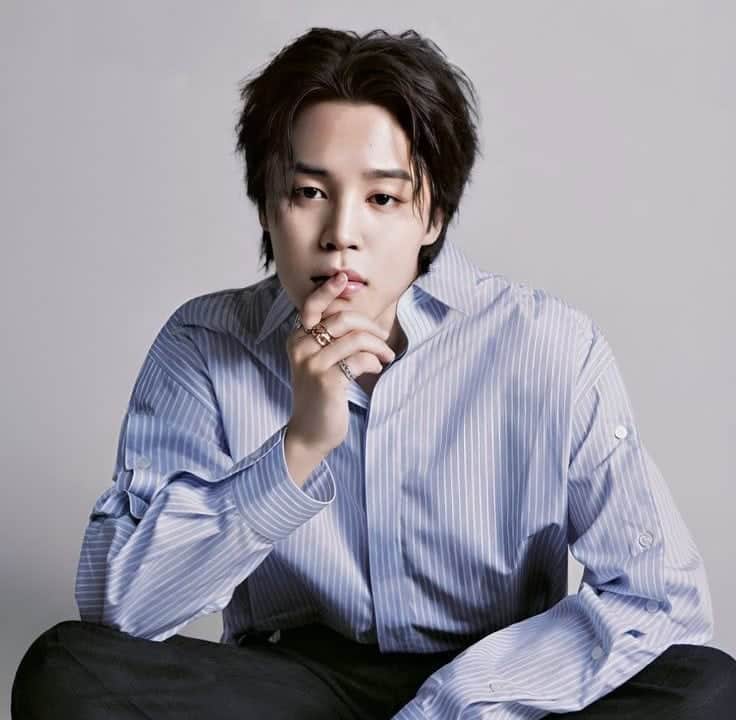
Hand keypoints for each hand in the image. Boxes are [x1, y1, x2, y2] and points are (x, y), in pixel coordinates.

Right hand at [286, 271, 395, 455]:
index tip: (344, 278)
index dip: (329, 290)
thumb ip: (334, 339)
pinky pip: (358, 360)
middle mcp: (300, 346)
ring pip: (355, 338)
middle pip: (342, 318)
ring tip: (386, 357)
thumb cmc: (323, 394)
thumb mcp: (322, 362)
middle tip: (385, 339)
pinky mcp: (325, 380)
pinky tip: (375, 370)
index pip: (312, 306)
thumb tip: (362, 318)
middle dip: (371, 326)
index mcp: (297, 338)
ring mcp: (311, 363)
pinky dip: (373, 362)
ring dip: (378, 346)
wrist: (312, 431)